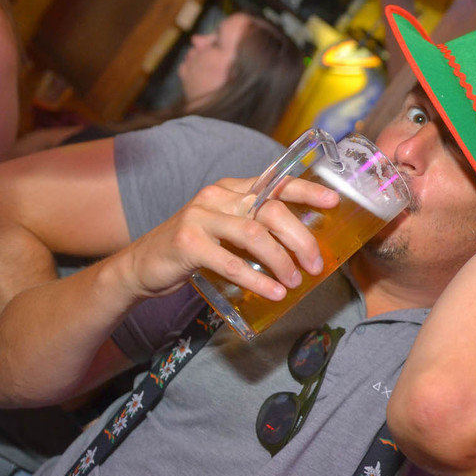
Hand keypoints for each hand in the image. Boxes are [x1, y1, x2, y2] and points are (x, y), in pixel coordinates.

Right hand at [113, 175, 339, 300]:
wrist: (142, 266)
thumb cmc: (194, 251)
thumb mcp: (226, 230)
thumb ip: (256, 229)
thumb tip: (303, 249)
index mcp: (231, 189)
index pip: (275, 183)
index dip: (306, 191)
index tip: (334, 202)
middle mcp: (217, 197)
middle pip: (271, 209)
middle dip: (300, 238)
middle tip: (316, 264)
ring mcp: (200, 217)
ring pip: (255, 234)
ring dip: (282, 261)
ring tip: (295, 281)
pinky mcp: (188, 244)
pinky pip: (232, 263)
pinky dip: (257, 279)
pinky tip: (274, 292)